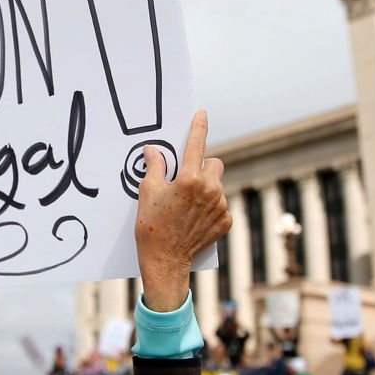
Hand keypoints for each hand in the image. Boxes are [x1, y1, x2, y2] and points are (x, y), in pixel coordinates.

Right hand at [134, 110, 231, 311]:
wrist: (165, 261)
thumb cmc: (152, 226)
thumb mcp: (148, 192)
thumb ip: (155, 167)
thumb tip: (153, 150)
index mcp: (190, 179)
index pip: (196, 145)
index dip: (198, 127)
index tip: (201, 114)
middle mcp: (210, 189)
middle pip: (215, 164)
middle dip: (203, 167)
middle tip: (185, 181)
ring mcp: (221, 206)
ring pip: (218, 185)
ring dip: (206, 188)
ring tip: (186, 206)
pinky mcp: (226, 221)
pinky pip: (220, 205)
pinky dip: (210, 208)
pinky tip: (195, 219)